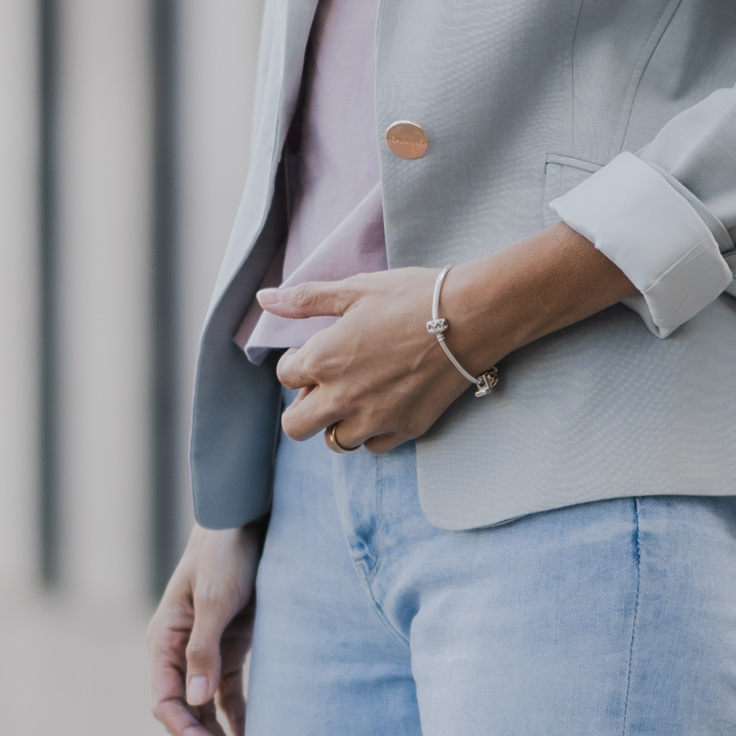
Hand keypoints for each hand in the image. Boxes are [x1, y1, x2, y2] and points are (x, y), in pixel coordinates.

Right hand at [148, 519, 263, 735]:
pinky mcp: (229, 649)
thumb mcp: (218, 600)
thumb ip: (205, 649)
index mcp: (163, 641)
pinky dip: (241, 718)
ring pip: (207, 709)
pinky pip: (229, 694)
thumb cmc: (226, 555)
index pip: (167, 702)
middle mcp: (178, 652)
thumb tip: (195, 700)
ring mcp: (203, 653)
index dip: (189, 734)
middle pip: (186, 712)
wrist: (246, 521)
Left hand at [266, 267, 476, 449]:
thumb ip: (306, 299)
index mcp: (323, 360)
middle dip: (302, 408)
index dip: (296, 364)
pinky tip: (384, 406)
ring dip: (338, 423)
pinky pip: (374, 446)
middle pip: (297, 427)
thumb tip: (264, 299)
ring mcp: (375, 418)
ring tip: (357, 397)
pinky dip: (372, 432)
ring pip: (336, 442)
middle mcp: (343, 397)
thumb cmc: (413, 297)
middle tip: (324, 388)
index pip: (285, 377)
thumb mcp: (355, 289)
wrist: (471, 317)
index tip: (316, 353)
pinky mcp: (406, 428)